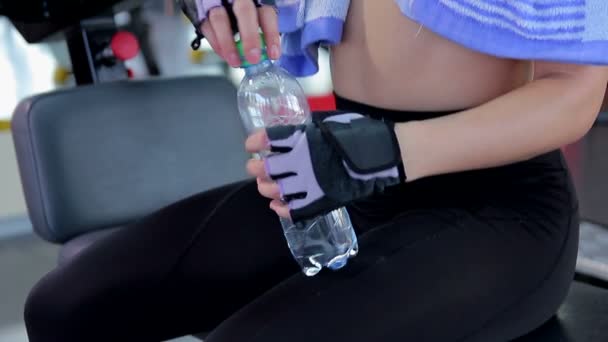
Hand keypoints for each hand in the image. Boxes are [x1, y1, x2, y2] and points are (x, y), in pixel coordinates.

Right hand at [181, 0, 280, 66]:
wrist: (214, 2)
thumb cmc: (239, 15)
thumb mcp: (254, 18)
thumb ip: (259, 33)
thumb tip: (266, 56)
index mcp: (254, 0)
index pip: (266, 13)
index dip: (271, 34)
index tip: (273, 54)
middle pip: (244, 11)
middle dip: (250, 36)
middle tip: (253, 58)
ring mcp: (217, 2)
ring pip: (220, 19)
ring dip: (228, 43)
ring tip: (235, 61)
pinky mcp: (201, 11)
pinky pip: (207, 27)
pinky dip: (216, 43)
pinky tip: (224, 55)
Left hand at [245, 112, 404, 221]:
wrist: (383, 155)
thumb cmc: (357, 133)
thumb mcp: (327, 122)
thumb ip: (305, 129)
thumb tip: (288, 134)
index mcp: (302, 138)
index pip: (268, 140)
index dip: (256, 142)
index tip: (251, 144)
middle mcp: (301, 161)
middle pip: (267, 168)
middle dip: (256, 168)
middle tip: (254, 167)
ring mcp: (310, 183)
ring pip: (276, 190)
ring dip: (266, 188)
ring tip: (264, 186)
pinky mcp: (320, 201)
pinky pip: (294, 209)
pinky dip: (281, 208)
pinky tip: (276, 204)